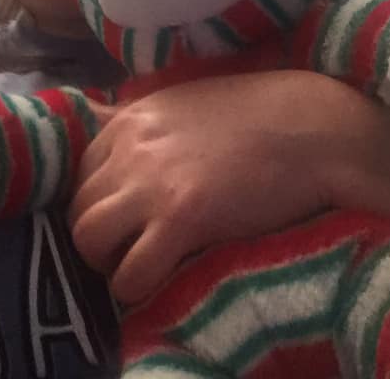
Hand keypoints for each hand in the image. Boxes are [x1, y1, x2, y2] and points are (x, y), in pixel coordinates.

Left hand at [68, 69, 389, 304]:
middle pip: (77, 205)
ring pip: (87, 240)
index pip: (80, 168)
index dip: (100, 198)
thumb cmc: (262, 113)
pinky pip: (129, 274)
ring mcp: (151, 183)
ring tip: (142, 265)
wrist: (312, 127)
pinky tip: (163, 281)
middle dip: (98, 232)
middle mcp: (131, 146)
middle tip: (131, 247)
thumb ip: (154, 124)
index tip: (124, 215)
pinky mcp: (179, 220)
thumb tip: (129, 141)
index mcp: (133, 117)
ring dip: (109, 260)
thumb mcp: (189, 102)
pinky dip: (137, 287)